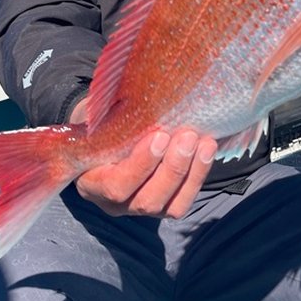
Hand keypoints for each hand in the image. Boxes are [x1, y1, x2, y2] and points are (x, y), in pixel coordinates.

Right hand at [70, 99, 217, 217]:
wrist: (106, 136)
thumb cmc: (99, 124)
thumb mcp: (96, 118)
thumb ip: (106, 116)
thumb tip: (128, 93)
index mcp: (92, 183)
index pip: (116, 187)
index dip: (141, 164)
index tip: (159, 135)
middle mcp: (116, 205)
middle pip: (147, 201)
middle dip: (172, 168)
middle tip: (188, 136)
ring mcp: (142, 208)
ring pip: (171, 207)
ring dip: (192, 172)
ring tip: (205, 142)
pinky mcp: (164, 207)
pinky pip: (184, 201)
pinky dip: (199, 175)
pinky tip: (208, 149)